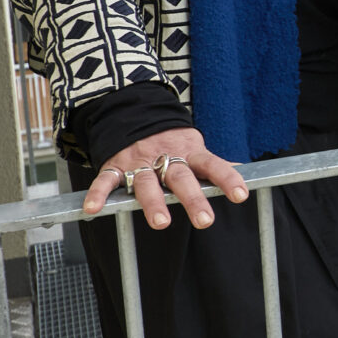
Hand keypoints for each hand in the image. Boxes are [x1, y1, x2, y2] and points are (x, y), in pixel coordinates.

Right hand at [83, 128, 246, 230]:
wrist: (133, 113)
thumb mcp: (195, 147)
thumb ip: (212, 164)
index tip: (241, 195)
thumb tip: (244, 171)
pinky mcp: (115, 165)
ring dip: (153, 203)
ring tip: (162, 223)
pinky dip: (98, 194)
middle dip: (192, 199)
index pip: (213, 165)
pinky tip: (93, 210)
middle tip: (205, 221)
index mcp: (189, 152)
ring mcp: (139, 162)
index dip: (227, 178)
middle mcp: (165, 158)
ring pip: (146, 183)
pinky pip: (105, 180)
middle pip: (180, 178)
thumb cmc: (172, 140)